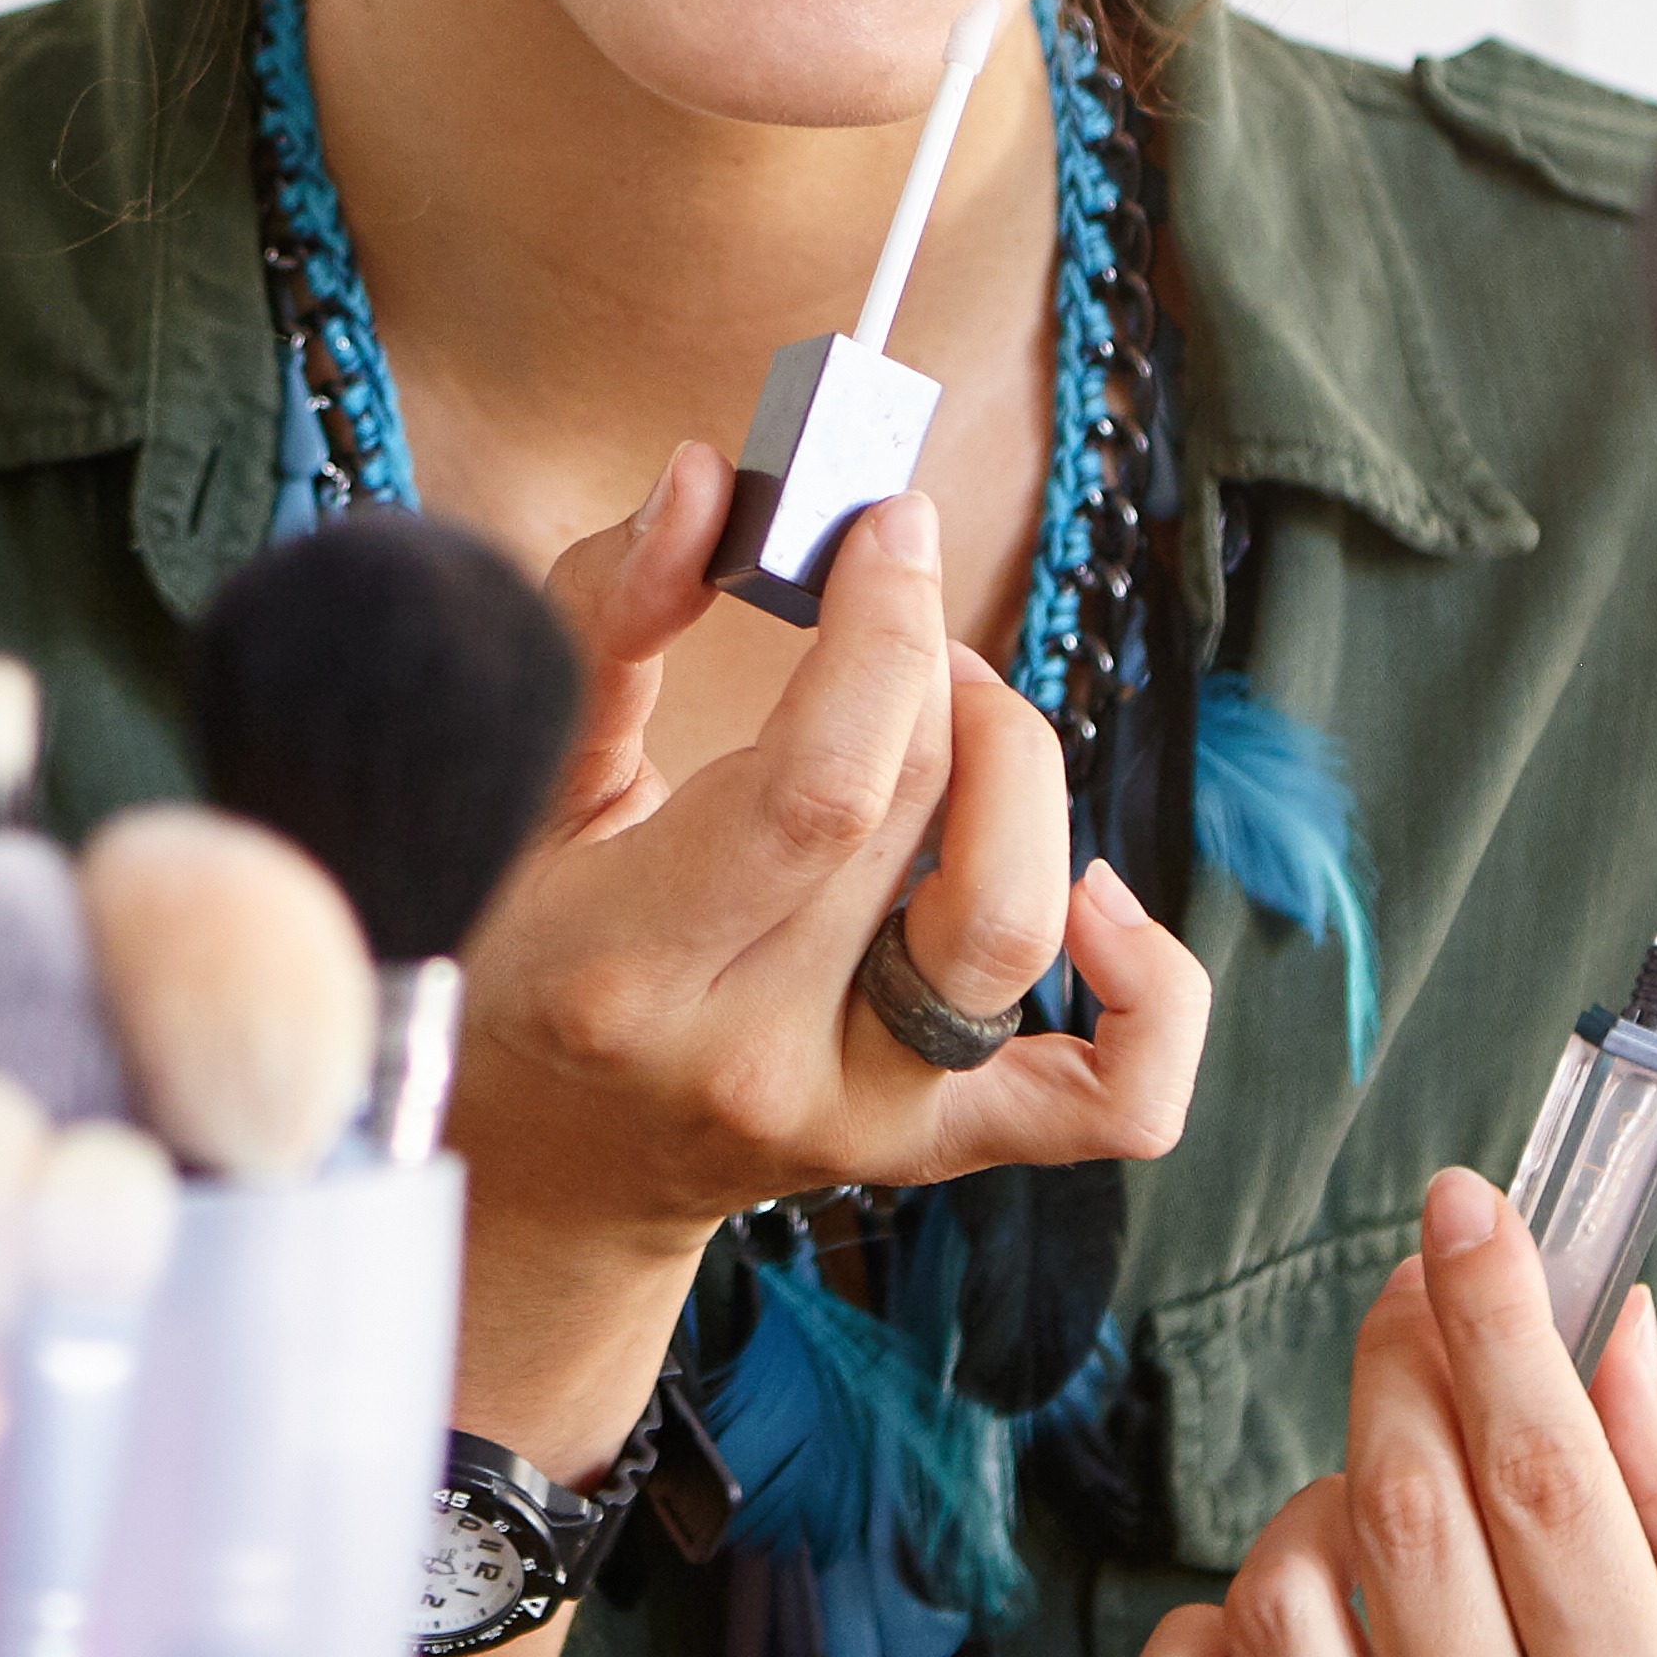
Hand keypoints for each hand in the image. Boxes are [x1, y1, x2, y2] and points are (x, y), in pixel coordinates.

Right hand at [447, 443, 1210, 1255]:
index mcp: (628, 968)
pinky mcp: (937, 1148)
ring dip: (1018, 770)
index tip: (881, 527)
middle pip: (923, 816)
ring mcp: (860, 1118)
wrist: (539, 1174)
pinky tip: (1095, 901)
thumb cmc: (508, 953)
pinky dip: (1147, 988)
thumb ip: (602, 620)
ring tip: (956, 714)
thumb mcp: (516, 786)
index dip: (883, 632)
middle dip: (924, 661)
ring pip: (1019, 930)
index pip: (823, 790)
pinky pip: (1113, 1095)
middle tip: (879, 604)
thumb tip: (707, 482)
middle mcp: (755, 1059)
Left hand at [1111, 1168, 1656, 1656]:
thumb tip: (1602, 1324)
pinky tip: (1279, 1623)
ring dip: (1322, 1501)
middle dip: (1402, 1360)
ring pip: (1282, 1597)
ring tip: (1393, 1508)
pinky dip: (1196, 1639)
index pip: (1543, 1482)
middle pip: (1404, 1515)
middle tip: (1420, 1295)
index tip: (1466, 1210)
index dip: (1494, 1318)